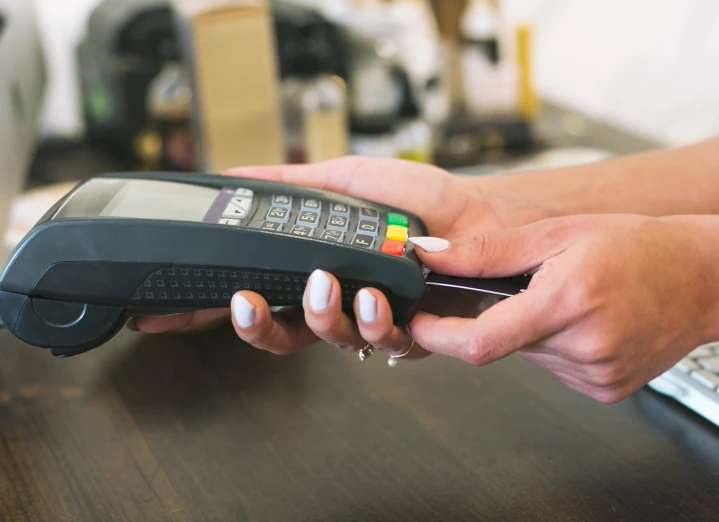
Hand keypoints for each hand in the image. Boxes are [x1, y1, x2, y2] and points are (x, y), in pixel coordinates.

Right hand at [131, 156, 552, 354]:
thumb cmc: (420, 200)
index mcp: (315, 268)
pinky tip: (373, 296)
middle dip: (255, 326)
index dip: (211, 309)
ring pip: (327, 342)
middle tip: (246, 303)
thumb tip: (235, 176)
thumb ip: (291, 183)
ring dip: (318, 317)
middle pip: (280, 334)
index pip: (255, 294)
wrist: (480, 217)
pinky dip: (372, 323)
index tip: (163, 316)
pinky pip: (382, 344)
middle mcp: (339, 301)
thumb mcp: (347, 179)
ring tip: (325, 284)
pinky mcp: (410, 332)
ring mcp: (372, 320)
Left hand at [405, 215, 718, 402]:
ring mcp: (596, 375)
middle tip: (528, 286)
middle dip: (498, 316)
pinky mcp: (605, 390)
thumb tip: (434, 257)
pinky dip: (554, 345)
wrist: (705, 279)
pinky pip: (555, 368)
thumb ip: (490, 252)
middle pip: (503, 344)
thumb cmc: (640, 247)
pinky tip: (583, 321)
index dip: (437, 336)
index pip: (479, 342)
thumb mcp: (559, 232)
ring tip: (567, 299)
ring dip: (529, 329)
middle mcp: (583, 347)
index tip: (418, 322)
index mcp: (567, 302)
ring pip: (529, 355)